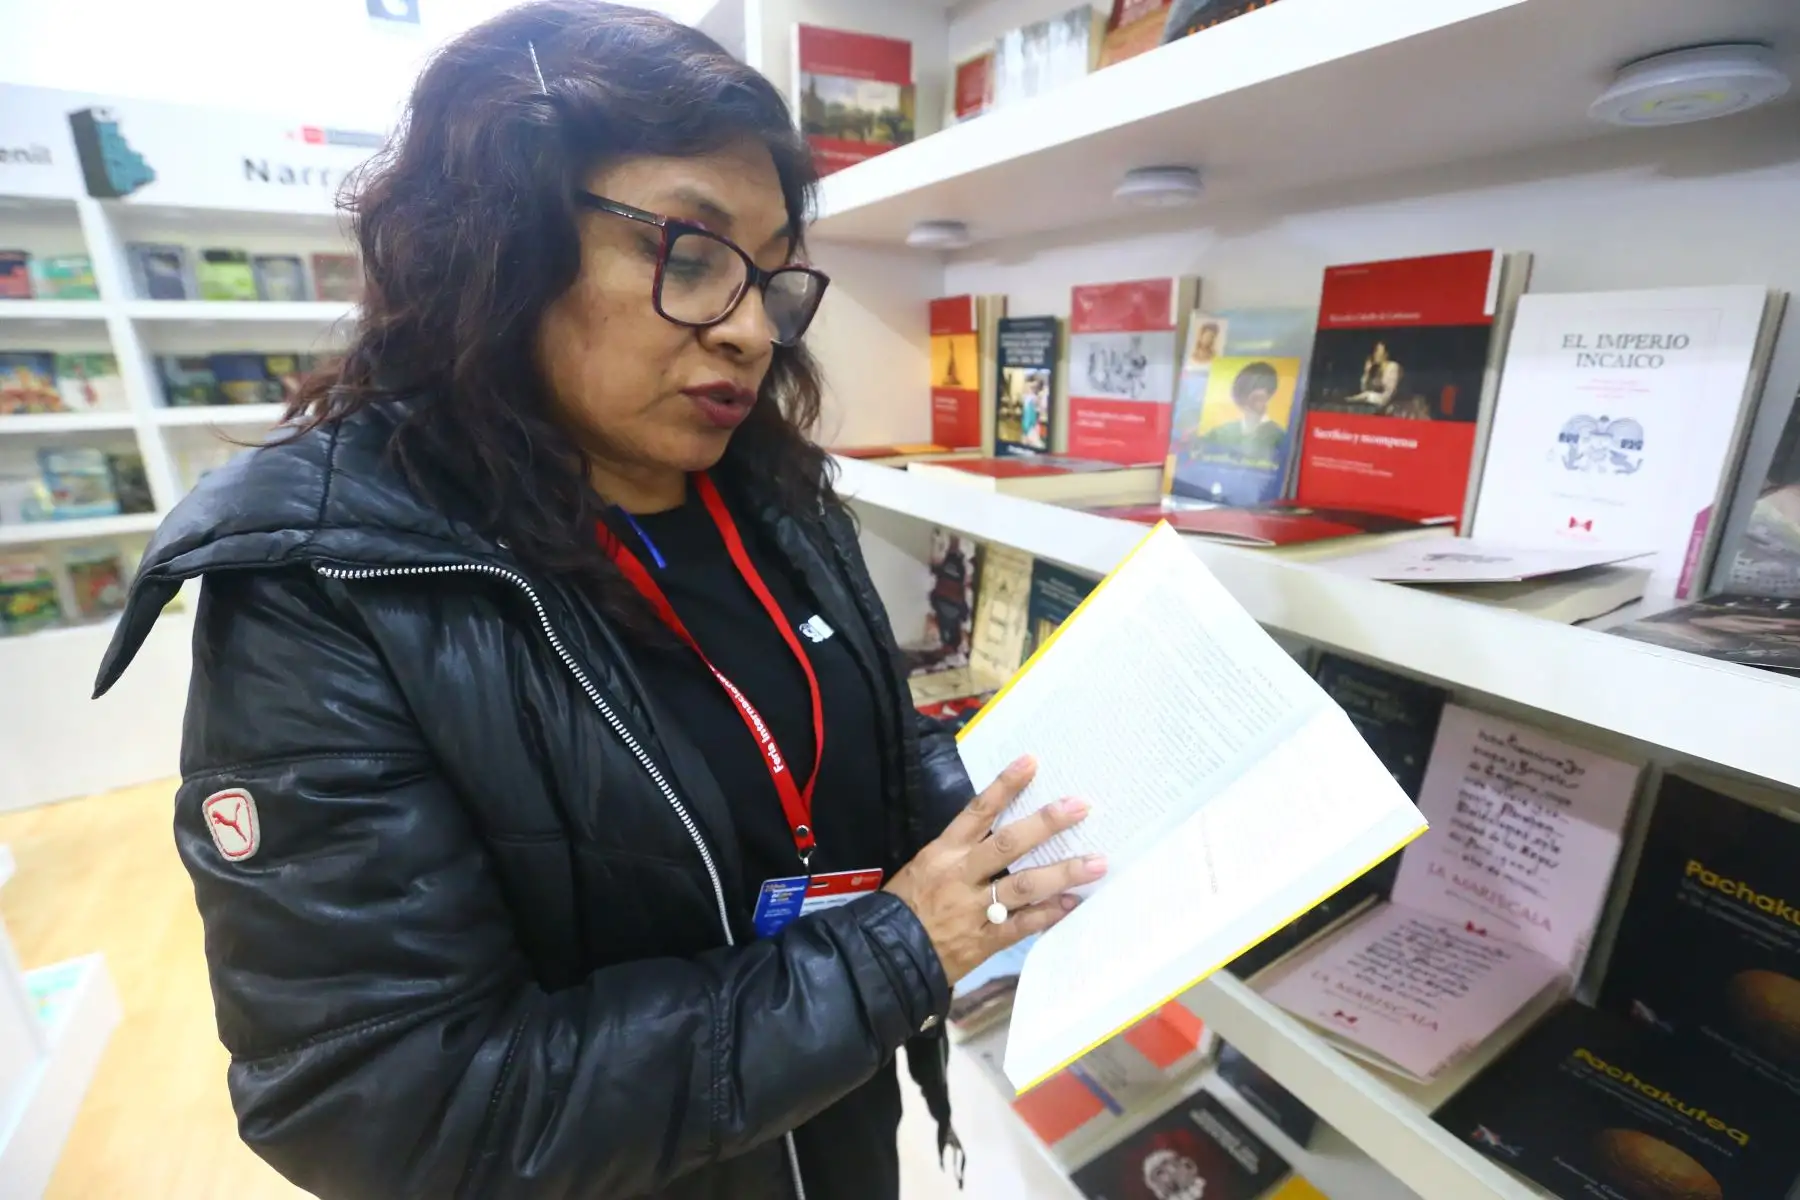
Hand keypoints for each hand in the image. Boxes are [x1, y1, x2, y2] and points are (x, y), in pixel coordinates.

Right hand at [884, 755, 1106, 984]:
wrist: (887, 953)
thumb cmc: (907, 904)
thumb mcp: (925, 866)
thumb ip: (962, 850)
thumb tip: (1004, 828)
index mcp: (943, 852)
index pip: (977, 811)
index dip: (1005, 786)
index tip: (1032, 762)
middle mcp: (960, 875)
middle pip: (1008, 844)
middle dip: (1046, 824)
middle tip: (1080, 807)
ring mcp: (973, 909)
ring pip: (1024, 886)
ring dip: (1063, 873)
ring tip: (1097, 862)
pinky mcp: (983, 940)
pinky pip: (1022, 926)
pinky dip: (1048, 914)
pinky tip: (1072, 903)